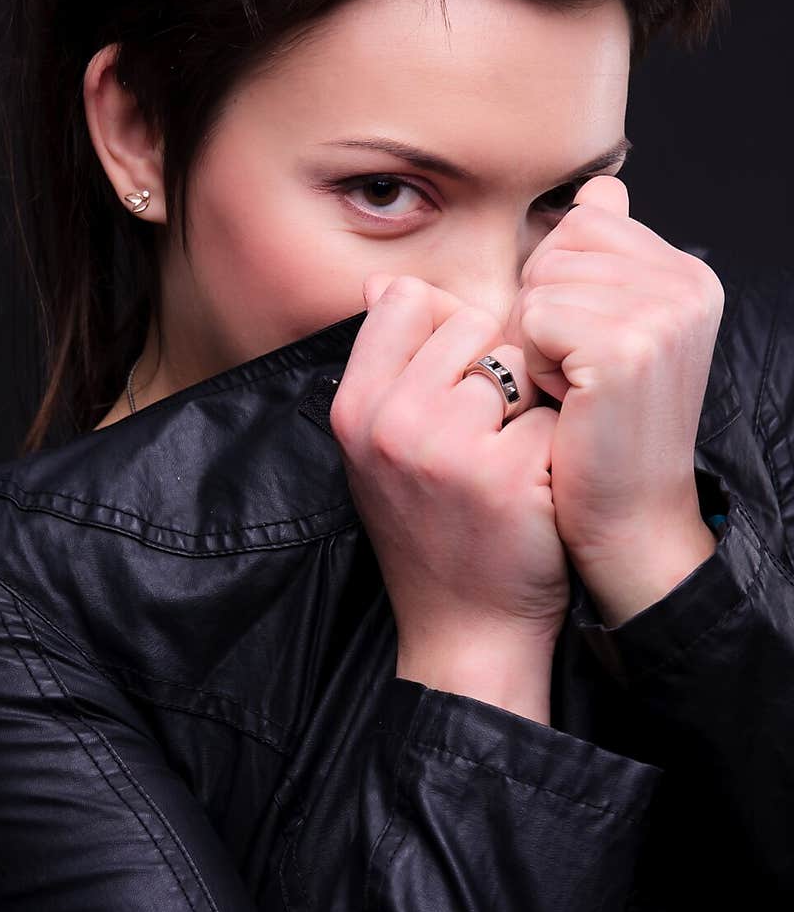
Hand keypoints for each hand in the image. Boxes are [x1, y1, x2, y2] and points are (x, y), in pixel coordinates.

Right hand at [329, 275, 570, 668]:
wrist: (464, 628)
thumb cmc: (431, 528)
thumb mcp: (382, 445)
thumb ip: (389, 364)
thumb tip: (386, 283)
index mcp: (354, 407)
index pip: (409, 300)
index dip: (450, 333)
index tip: (454, 387)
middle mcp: (390, 423)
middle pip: (473, 323)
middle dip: (494, 371)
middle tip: (481, 440)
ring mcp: (446, 449)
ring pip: (519, 364)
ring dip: (528, 409)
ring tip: (507, 464)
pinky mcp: (506, 475)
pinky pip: (555, 415)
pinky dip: (557, 449)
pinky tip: (534, 492)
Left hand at [503, 175, 724, 595]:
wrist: (625, 517)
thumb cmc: (599, 431)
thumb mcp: (607, 329)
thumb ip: (604, 257)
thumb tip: (598, 187)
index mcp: (686, 273)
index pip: (582, 222)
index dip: (556, 284)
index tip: (585, 347)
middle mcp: (688, 284)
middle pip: (558, 246)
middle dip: (542, 309)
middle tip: (577, 374)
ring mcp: (664, 313)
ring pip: (542, 280)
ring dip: (536, 339)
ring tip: (575, 389)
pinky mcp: (628, 347)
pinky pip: (535, 317)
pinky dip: (535, 362)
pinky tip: (568, 402)